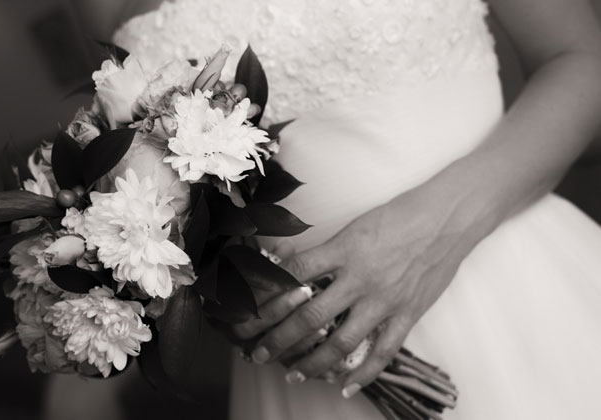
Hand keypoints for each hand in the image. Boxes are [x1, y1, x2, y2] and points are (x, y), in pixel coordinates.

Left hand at [233, 181, 489, 396]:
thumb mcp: (354, 226)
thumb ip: (323, 251)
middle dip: (278, 339)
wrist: (447, 218)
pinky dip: (363, 374)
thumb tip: (286, 263)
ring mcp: (384, 299)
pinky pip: (382, 352)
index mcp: (343, 249)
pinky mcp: (407, 314)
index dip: (265, 298)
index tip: (247, 315)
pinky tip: (345, 386)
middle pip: (309, 315)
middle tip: (256, 354)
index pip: (293, 277)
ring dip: (312, 363)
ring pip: (341, 342)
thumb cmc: (399, 216)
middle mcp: (359, 277)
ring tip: (293, 374)